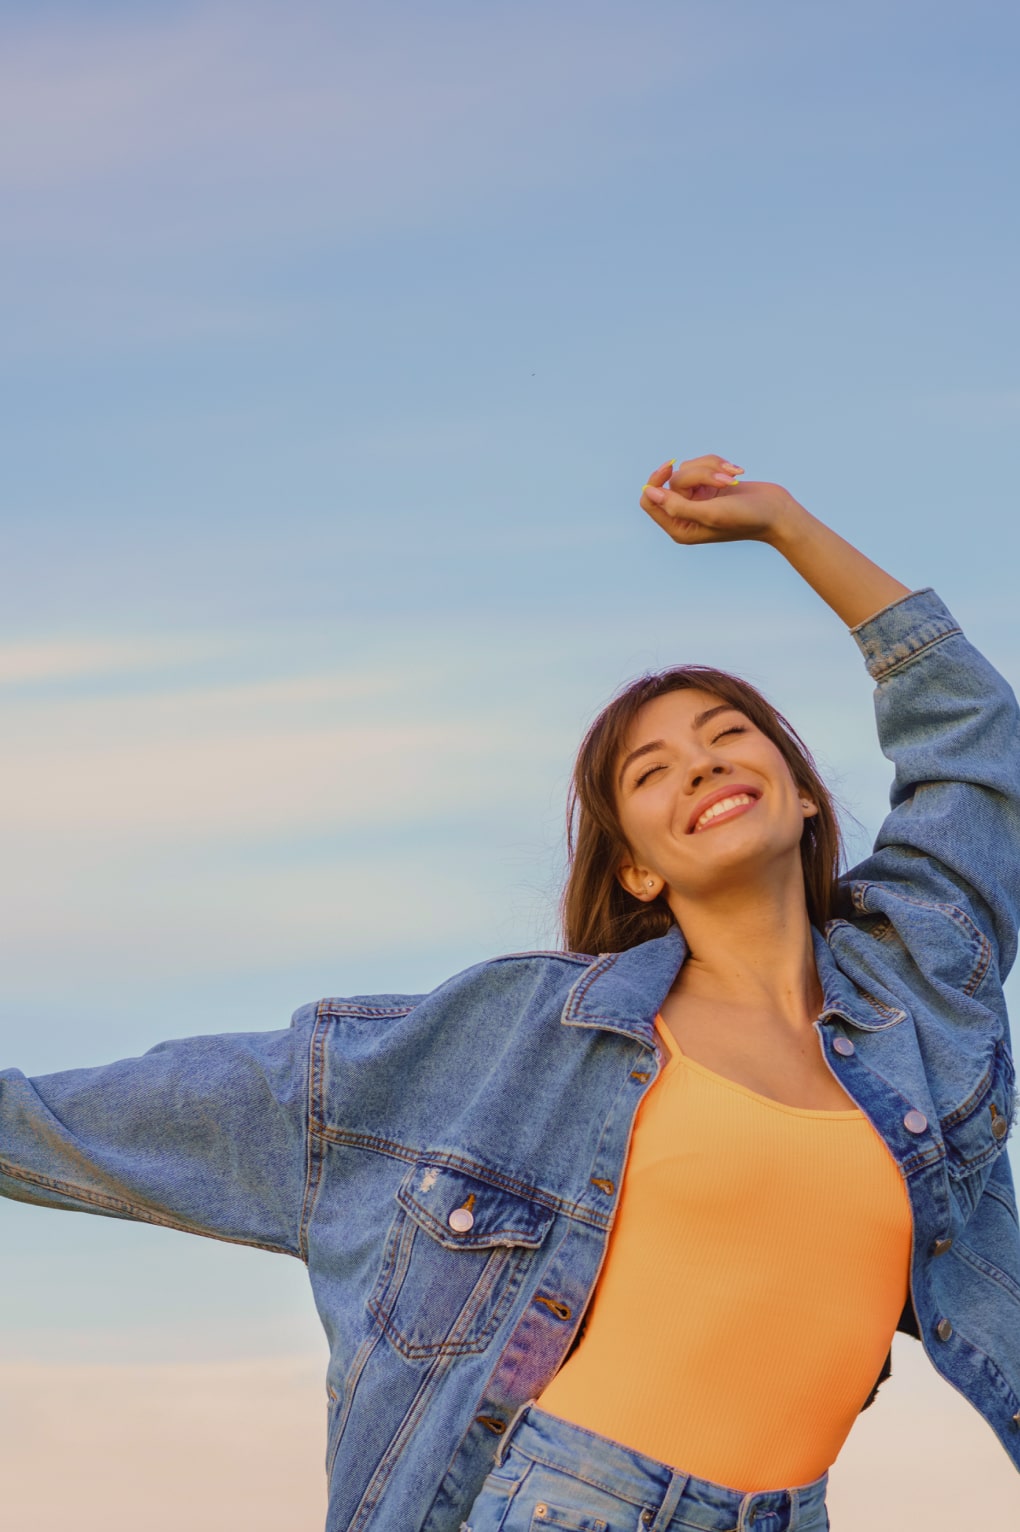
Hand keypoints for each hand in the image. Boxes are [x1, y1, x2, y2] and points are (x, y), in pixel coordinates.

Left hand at [639, 454, 803, 547]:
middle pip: (674, 480)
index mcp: (679, 528)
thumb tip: (650, 492)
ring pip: (689, 468)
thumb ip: (677, 506)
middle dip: (701, 474)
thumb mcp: (710, 513)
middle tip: (726, 481)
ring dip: (713, 467)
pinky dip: (719, 464)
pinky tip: (737, 472)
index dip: (656, 481)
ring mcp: (697, 499)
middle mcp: (685, 514)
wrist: (777, 512)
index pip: (650, 500)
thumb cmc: (745, 518)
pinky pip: (703, 464)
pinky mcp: (710, 486)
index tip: (670, 467)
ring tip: (734, 477)